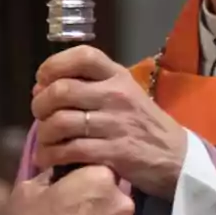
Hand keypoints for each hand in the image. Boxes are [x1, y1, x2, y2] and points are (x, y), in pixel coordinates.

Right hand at [5, 166, 137, 214]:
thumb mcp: (28, 190)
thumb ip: (49, 174)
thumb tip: (56, 172)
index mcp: (99, 176)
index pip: (97, 165)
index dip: (82, 175)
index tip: (68, 184)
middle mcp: (121, 200)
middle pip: (110, 190)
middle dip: (94, 196)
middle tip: (72, 208)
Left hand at [32, 45, 186, 200]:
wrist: (176, 157)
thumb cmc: (142, 122)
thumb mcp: (123, 92)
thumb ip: (88, 84)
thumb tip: (41, 87)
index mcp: (118, 75)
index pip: (83, 56)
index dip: (54, 65)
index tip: (42, 79)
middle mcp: (116, 95)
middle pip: (63, 90)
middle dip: (40, 103)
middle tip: (39, 113)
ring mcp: (116, 124)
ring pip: (62, 122)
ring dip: (44, 132)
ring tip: (44, 139)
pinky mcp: (115, 153)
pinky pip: (72, 150)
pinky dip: (52, 155)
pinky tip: (49, 157)